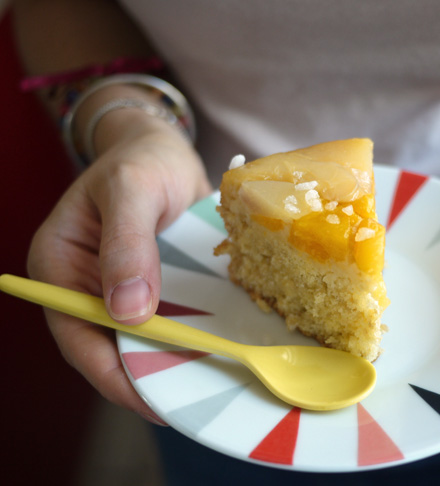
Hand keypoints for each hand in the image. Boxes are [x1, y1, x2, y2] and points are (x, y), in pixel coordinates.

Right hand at [27, 119, 211, 423]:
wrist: (163, 147)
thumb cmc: (141, 159)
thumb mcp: (132, 189)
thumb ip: (127, 245)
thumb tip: (128, 313)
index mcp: (59, 265)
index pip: (78, 334)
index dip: (113, 374)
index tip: (154, 401)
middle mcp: (84, 285)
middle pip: (108, 347)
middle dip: (146, 378)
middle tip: (191, 403)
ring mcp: (117, 289)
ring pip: (138, 340)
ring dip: (169, 364)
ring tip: (208, 388)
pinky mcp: (149, 286)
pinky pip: (164, 322)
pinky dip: (185, 339)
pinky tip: (214, 354)